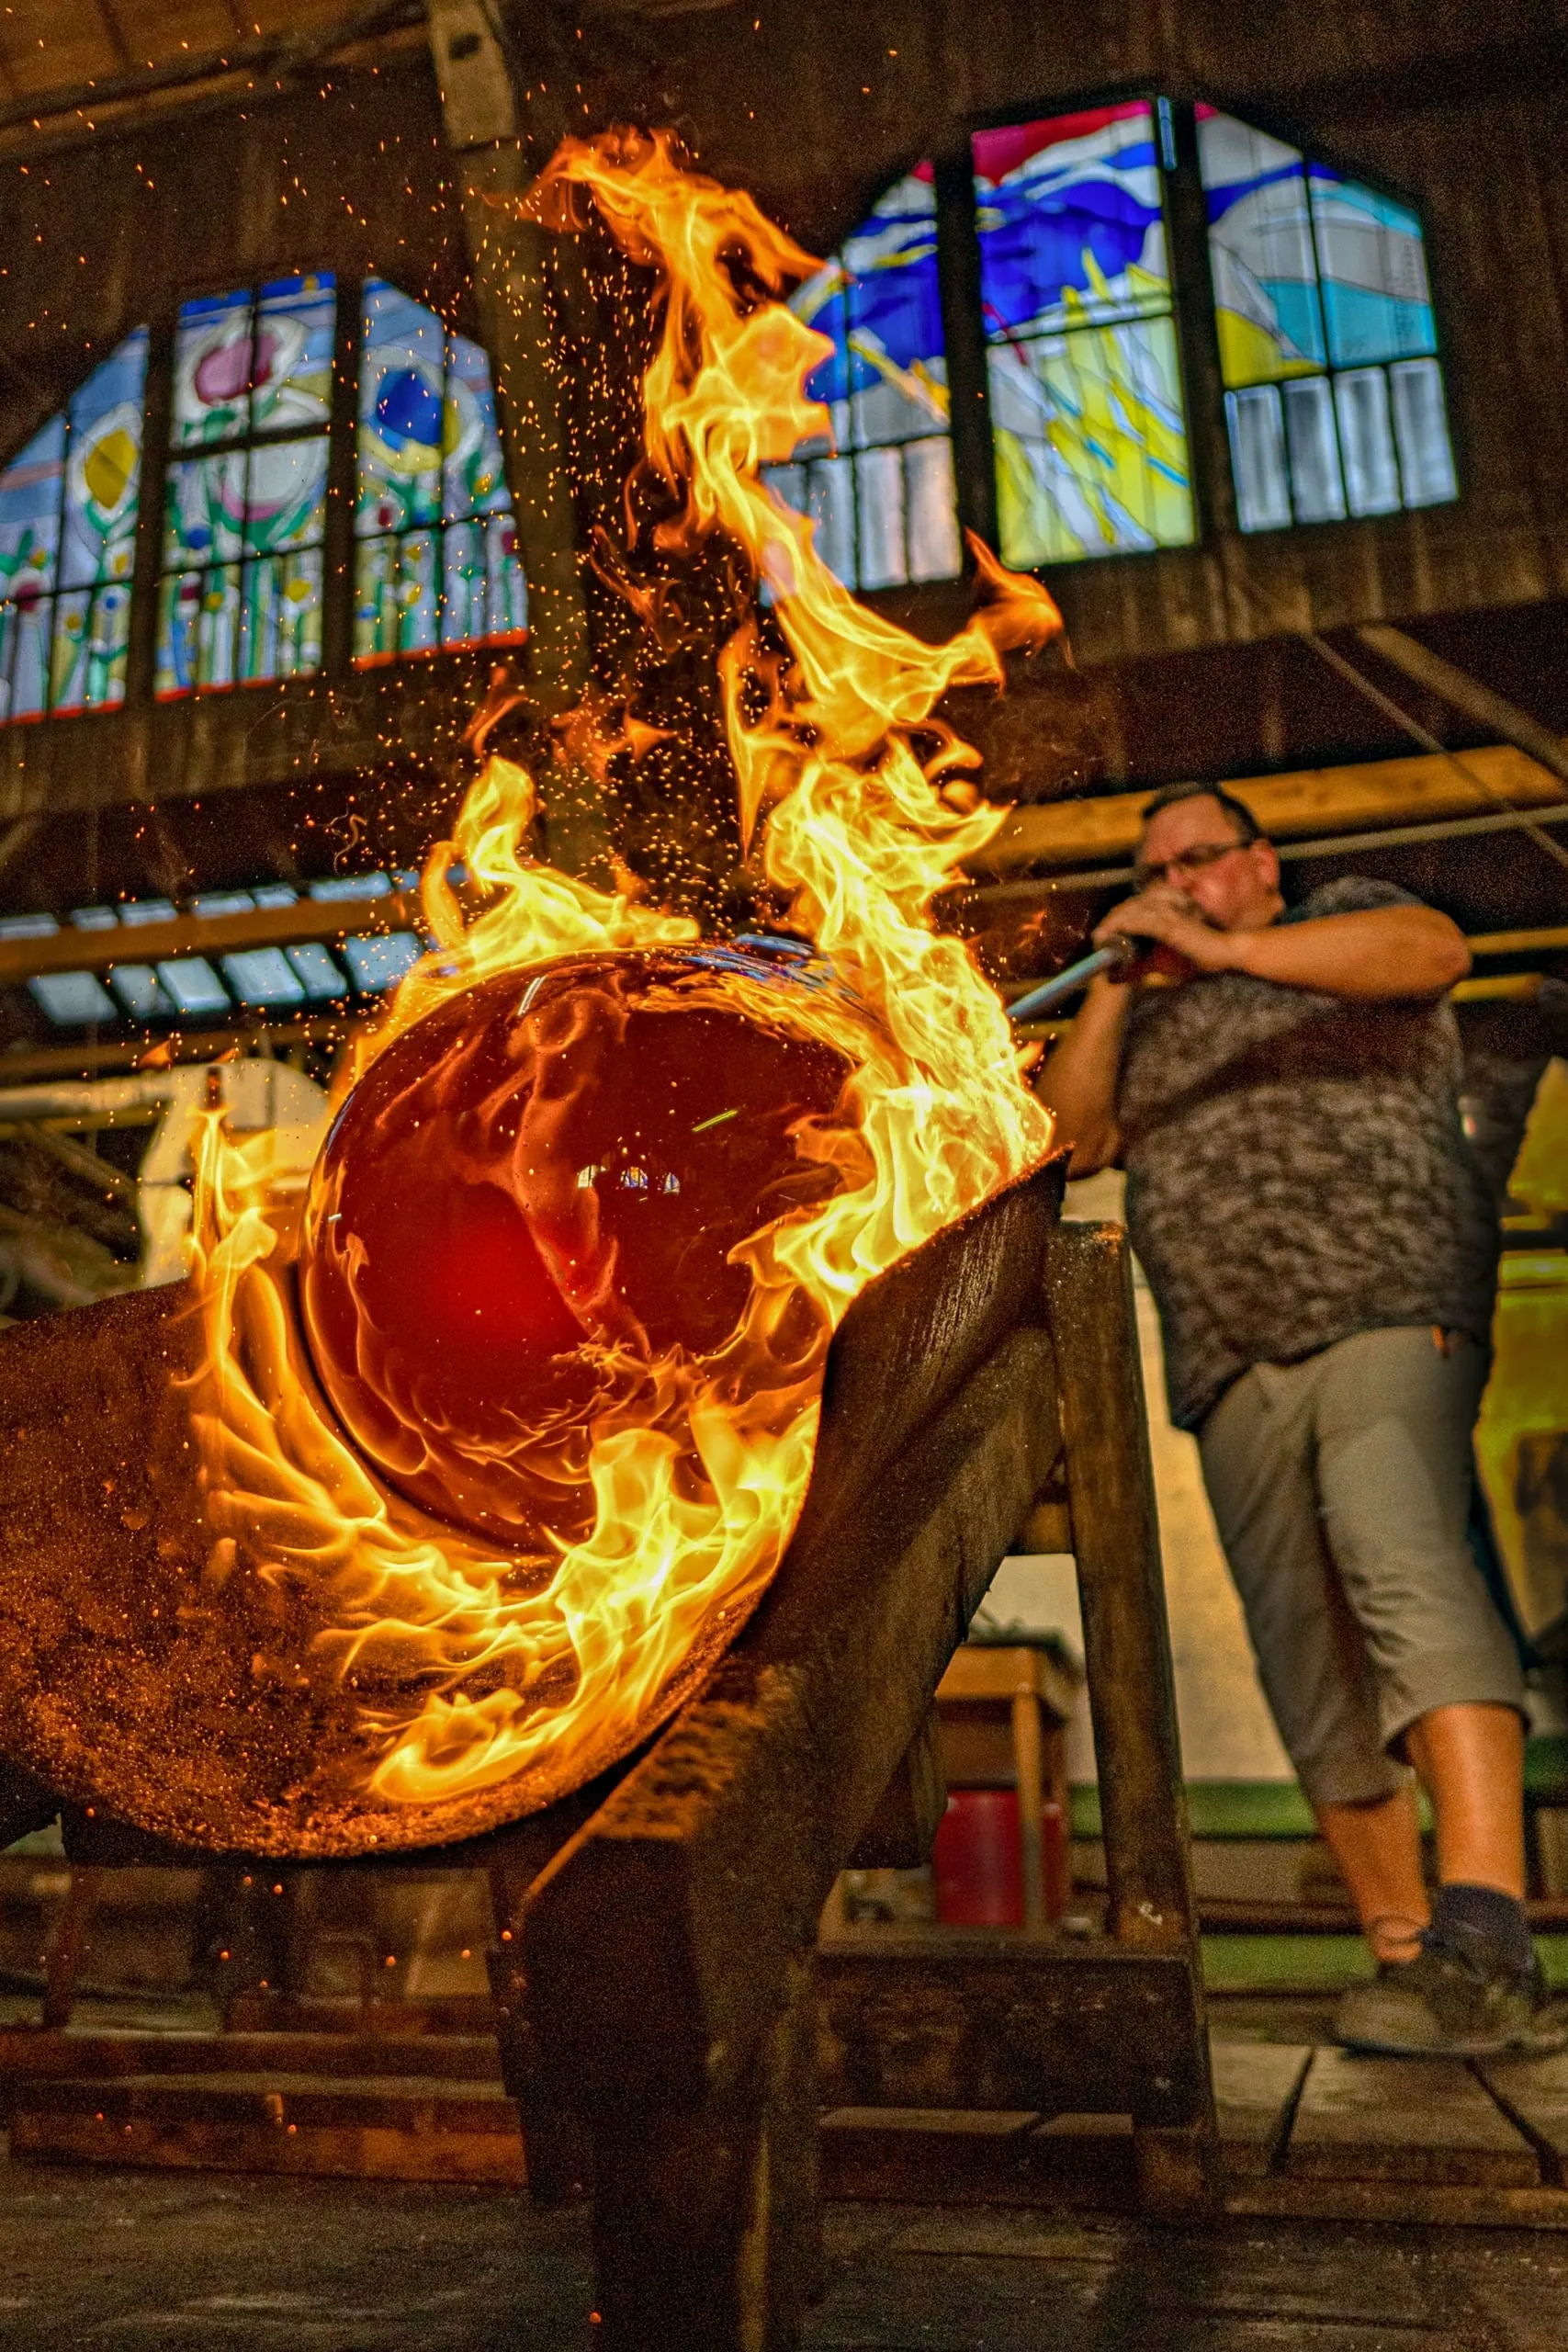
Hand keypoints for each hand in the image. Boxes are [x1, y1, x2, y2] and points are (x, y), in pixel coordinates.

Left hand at [1093, 884, 1238, 980]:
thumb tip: (1119, 976)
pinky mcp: (1172, 924)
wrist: (1224, 954)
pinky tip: (1116, 934)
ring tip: (1101, 937)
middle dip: (1111, 921)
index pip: (1131, 909)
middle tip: (1098, 937)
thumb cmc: (1198, 956)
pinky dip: (1127, 927)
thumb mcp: (1163, 960)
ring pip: (1133, 912)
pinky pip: (1144, 922)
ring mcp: (1168, 914)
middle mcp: (1164, 907)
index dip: (1115, 919)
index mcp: (1163, 911)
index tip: (1101, 935)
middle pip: (1128, 908)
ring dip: (1115, 924)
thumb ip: (1142, 964)